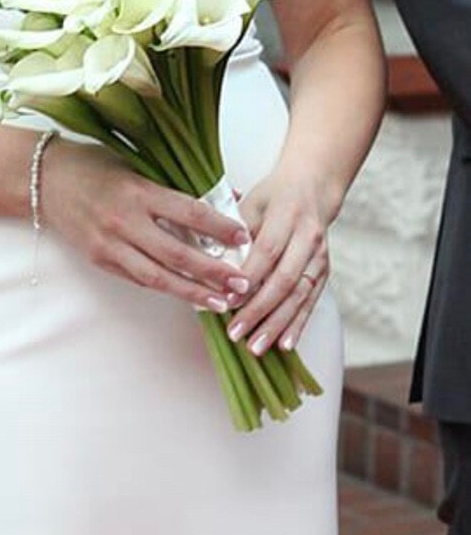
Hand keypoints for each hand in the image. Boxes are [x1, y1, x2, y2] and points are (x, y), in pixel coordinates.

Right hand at [40, 139, 252, 311]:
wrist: (42, 179)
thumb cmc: (93, 165)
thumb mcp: (137, 164)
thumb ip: (178, 184)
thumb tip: (228, 196)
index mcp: (138, 191)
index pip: (189, 213)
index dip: (220, 228)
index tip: (245, 238)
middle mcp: (124, 221)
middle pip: (178, 254)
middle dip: (213, 272)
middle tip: (243, 283)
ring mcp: (110, 244)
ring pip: (158, 277)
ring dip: (193, 292)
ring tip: (221, 302)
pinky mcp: (100, 260)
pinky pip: (139, 279)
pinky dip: (166, 288)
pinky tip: (188, 295)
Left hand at [227, 170, 330, 355]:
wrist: (311, 188)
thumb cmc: (272, 197)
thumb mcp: (250, 203)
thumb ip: (233, 232)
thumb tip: (211, 264)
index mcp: (287, 215)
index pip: (266, 251)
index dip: (248, 278)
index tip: (228, 299)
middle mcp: (308, 237)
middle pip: (283, 279)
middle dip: (259, 310)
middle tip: (236, 332)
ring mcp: (319, 256)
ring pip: (299, 295)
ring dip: (277, 324)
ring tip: (256, 347)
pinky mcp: (324, 271)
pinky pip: (311, 302)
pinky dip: (298, 324)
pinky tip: (285, 344)